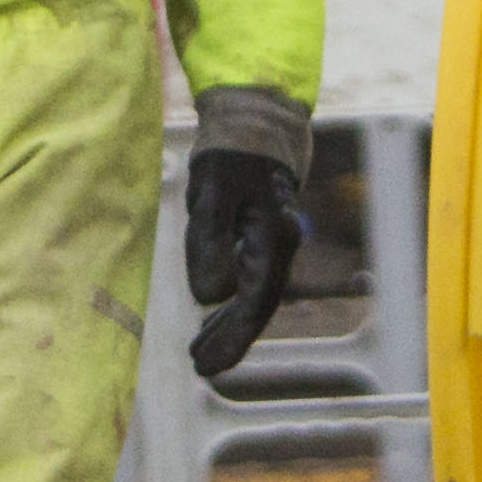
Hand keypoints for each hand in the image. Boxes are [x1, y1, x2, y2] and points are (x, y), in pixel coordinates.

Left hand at [182, 149, 304, 379]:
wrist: (259, 113)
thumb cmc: (233, 148)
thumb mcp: (214, 190)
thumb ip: (210, 241)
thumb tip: (209, 297)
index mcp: (272, 237)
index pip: (255, 301)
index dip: (230, 336)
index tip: (204, 364)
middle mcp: (281, 244)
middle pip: (259, 305)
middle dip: (231, 339)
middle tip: (200, 368)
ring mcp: (275, 239)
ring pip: (257, 293)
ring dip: (231, 324)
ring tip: (200, 352)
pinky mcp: (264, 232)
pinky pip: (253, 276)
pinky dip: (233, 300)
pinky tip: (213, 313)